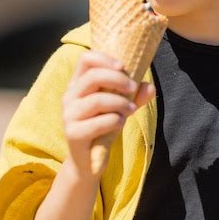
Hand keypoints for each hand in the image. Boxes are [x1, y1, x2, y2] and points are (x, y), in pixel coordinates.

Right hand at [62, 50, 154, 177]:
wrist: (90, 160)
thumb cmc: (104, 126)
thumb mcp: (120, 107)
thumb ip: (135, 96)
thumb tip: (150, 88)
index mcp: (78, 84)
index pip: (86, 59)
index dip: (105, 58)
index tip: (123, 67)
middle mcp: (69, 96)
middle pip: (92, 76)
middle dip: (118, 80)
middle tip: (133, 88)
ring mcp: (68, 115)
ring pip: (97, 100)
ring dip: (120, 103)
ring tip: (131, 109)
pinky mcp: (73, 133)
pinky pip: (99, 122)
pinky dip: (115, 120)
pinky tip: (120, 122)